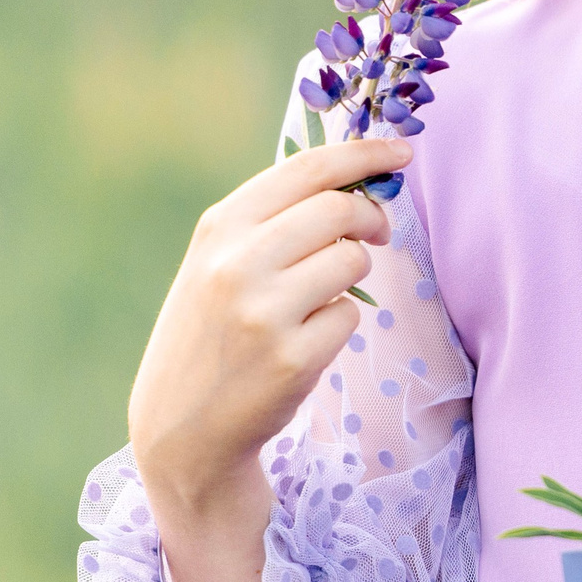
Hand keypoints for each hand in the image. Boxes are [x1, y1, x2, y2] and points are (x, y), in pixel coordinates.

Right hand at [127, 135, 409, 581]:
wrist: (180, 430)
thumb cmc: (211, 333)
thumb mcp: (217, 263)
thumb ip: (273, 220)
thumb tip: (355, 177)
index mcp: (219, 228)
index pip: (307, 168)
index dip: (363, 154)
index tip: (401, 152)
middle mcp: (237, 264)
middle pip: (340, 209)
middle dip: (371, 217)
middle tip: (378, 231)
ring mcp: (264, 312)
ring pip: (352, 262)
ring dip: (352, 276)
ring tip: (318, 299)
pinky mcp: (292, 358)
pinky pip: (349, 318)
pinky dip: (338, 326)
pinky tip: (302, 346)